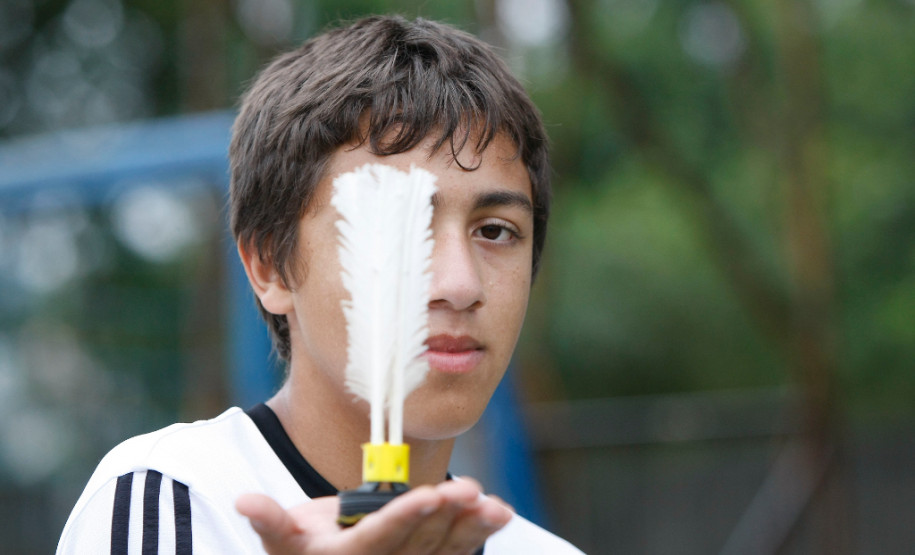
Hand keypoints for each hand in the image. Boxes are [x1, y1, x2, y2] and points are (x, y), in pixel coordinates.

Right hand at [236, 478, 512, 554]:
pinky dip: (477, 534)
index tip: (428, 496)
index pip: (380, 538)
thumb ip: (269, 521)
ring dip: (471, 528)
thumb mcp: (281, 542)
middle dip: (445, 516)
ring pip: (443, 551)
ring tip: (496, 507)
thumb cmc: (303, 553)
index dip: (404, 518)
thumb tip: (244, 501)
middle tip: (469, 490)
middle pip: (419, 544)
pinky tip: (500, 513)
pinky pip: (455, 553)